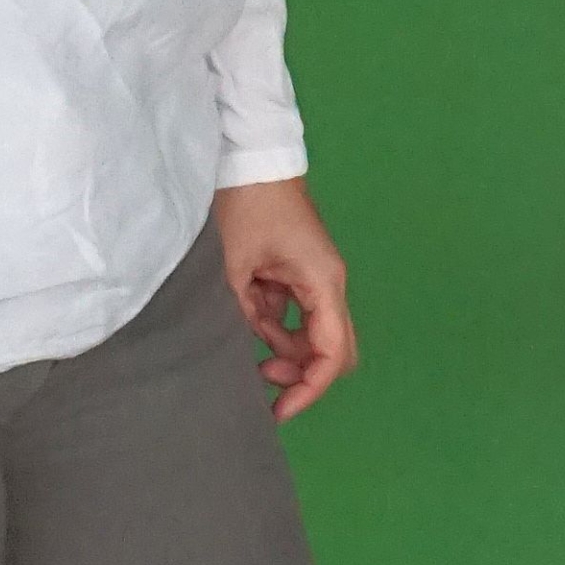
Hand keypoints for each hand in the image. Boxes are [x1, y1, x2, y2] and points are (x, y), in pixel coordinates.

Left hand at [216, 178, 357, 419]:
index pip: (332, 353)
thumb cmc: (245, 203)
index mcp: (323, 282)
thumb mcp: (232, 266)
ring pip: (309, 334)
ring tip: (243, 349)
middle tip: (260, 379)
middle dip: (300, 373)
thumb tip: (238, 361)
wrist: (248, 154)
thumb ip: (241, 316)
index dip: (309, 389)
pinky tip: (242, 319)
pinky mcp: (295, 272)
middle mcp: (327, 284)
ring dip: (281, 349)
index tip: (277, 410)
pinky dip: (269, 325)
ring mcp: (313, 278)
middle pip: (330, 349)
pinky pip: (290, 313)